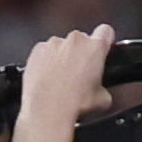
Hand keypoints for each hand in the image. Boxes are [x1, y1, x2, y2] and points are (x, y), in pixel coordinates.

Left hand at [11, 23, 113, 141]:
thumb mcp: (103, 98)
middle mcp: (75, 41)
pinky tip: (45, 75)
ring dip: (62, 54)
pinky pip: (43, 50)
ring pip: (61, 44)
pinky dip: (44, 59)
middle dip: (80, 51)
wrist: (47, 110)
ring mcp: (53, 44)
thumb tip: (100, 92)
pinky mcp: (36, 51)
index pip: (105, 31)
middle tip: (78, 70)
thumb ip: (104, 86)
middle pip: (81, 38)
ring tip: (59, 75)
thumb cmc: (75, 103)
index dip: (104, 40)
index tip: (101, 49)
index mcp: (96, 47)